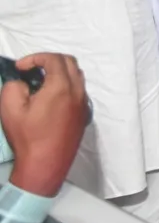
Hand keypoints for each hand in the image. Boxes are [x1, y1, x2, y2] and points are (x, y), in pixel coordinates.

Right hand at [2, 53, 87, 196]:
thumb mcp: (10, 108)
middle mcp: (77, 92)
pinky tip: (50, 96)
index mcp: (61, 87)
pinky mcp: (83, 114)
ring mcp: (83, 103)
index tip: (20, 67)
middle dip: (49, 60)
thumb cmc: (28, 137)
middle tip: (31, 70)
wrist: (45, 164)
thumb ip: (14, 86)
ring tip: (40, 82)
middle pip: (70, 62)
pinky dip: (66, 84)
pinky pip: (79, 90)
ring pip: (77, 76)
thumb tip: (22, 82)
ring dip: (60, 72)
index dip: (35, 58)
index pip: (54, 59)